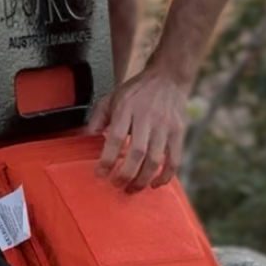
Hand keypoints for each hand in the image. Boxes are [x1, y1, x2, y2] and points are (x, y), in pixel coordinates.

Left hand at [88, 63, 191, 191]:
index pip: (116, 138)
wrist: (168, 77)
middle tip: (116, 185)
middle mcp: (147, 117)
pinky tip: (155, 184)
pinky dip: (165, 176)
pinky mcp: (179, 132)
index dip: (107, 160)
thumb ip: (98, 118)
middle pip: (137, 153)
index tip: (100, 174)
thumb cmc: (136, 91)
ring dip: (142, 180)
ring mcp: (165, 126)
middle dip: (125, 175)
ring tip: (132, 189)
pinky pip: (174, 159)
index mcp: (127, 108)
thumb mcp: (112, 97)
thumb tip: (86, 139)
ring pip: (155, 160)